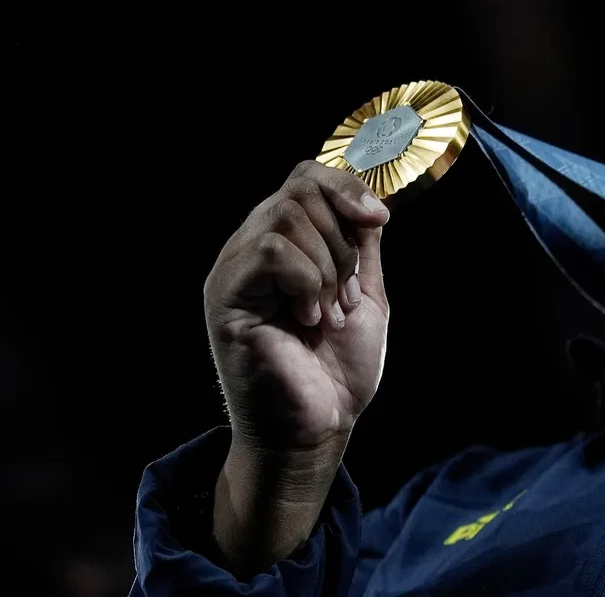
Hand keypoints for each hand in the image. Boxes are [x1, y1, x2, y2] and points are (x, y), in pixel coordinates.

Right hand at [203, 160, 390, 454]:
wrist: (320, 425)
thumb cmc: (337, 367)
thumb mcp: (363, 292)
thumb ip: (360, 244)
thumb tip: (368, 198)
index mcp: (286, 244)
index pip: (306, 178)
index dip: (346, 188)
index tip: (379, 222)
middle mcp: (252, 248)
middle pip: (300, 190)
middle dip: (342, 242)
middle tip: (344, 295)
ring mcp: (235, 270)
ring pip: (287, 217)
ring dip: (326, 268)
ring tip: (325, 314)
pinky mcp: (225, 295)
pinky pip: (270, 250)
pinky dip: (305, 282)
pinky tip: (306, 320)